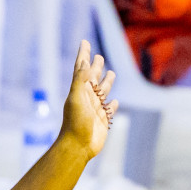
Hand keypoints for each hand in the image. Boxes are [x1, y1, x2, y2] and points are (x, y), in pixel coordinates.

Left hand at [58, 41, 117, 159]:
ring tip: (110, 73)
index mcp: (79, 90)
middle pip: (93, 78)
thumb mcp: (76, 98)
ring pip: (103, 91)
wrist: (78, 147)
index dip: (83, 55)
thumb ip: (80, 80)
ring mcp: (95, 109)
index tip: (84, 42)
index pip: (82, 68)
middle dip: (95, 67)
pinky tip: (114, 101)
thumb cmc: (75, 123)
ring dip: (106, 82)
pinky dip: (112, 104)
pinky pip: (109, 110)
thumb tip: (86, 62)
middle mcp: (87, 98)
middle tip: (98, 56)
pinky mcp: (103, 120)